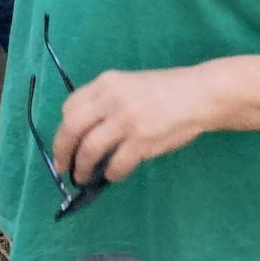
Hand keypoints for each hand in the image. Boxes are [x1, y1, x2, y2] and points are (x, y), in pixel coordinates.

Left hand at [52, 66, 216, 184]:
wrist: (198, 93)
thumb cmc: (166, 90)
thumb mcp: (130, 85)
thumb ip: (108, 102)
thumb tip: (87, 134)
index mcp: (106, 82)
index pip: (70, 106)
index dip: (62, 129)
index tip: (63, 144)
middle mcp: (111, 98)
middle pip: (71, 128)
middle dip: (62, 152)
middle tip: (63, 168)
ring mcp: (125, 119)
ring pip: (89, 149)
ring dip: (82, 168)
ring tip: (83, 177)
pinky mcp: (141, 139)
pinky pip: (116, 164)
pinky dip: (111, 174)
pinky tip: (114, 175)